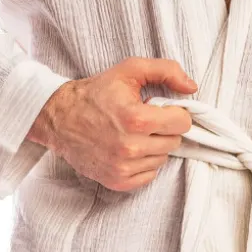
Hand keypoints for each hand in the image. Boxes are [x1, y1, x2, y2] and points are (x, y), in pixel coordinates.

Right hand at [26, 56, 195, 191]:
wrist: (60, 117)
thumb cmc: (96, 92)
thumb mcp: (130, 70)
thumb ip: (165, 71)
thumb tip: (191, 87)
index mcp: (137, 119)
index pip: (182, 123)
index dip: (174, 113)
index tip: (160, 109)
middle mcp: (131, 147)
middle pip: (174, 142)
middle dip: (163, 129)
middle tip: (143, 120)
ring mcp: (122, 167)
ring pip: (162, 159)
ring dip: (153, 146)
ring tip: (133, 133)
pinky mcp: (116, 181)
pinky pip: (148, 176)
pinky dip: (143, 163)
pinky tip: (128, 149)